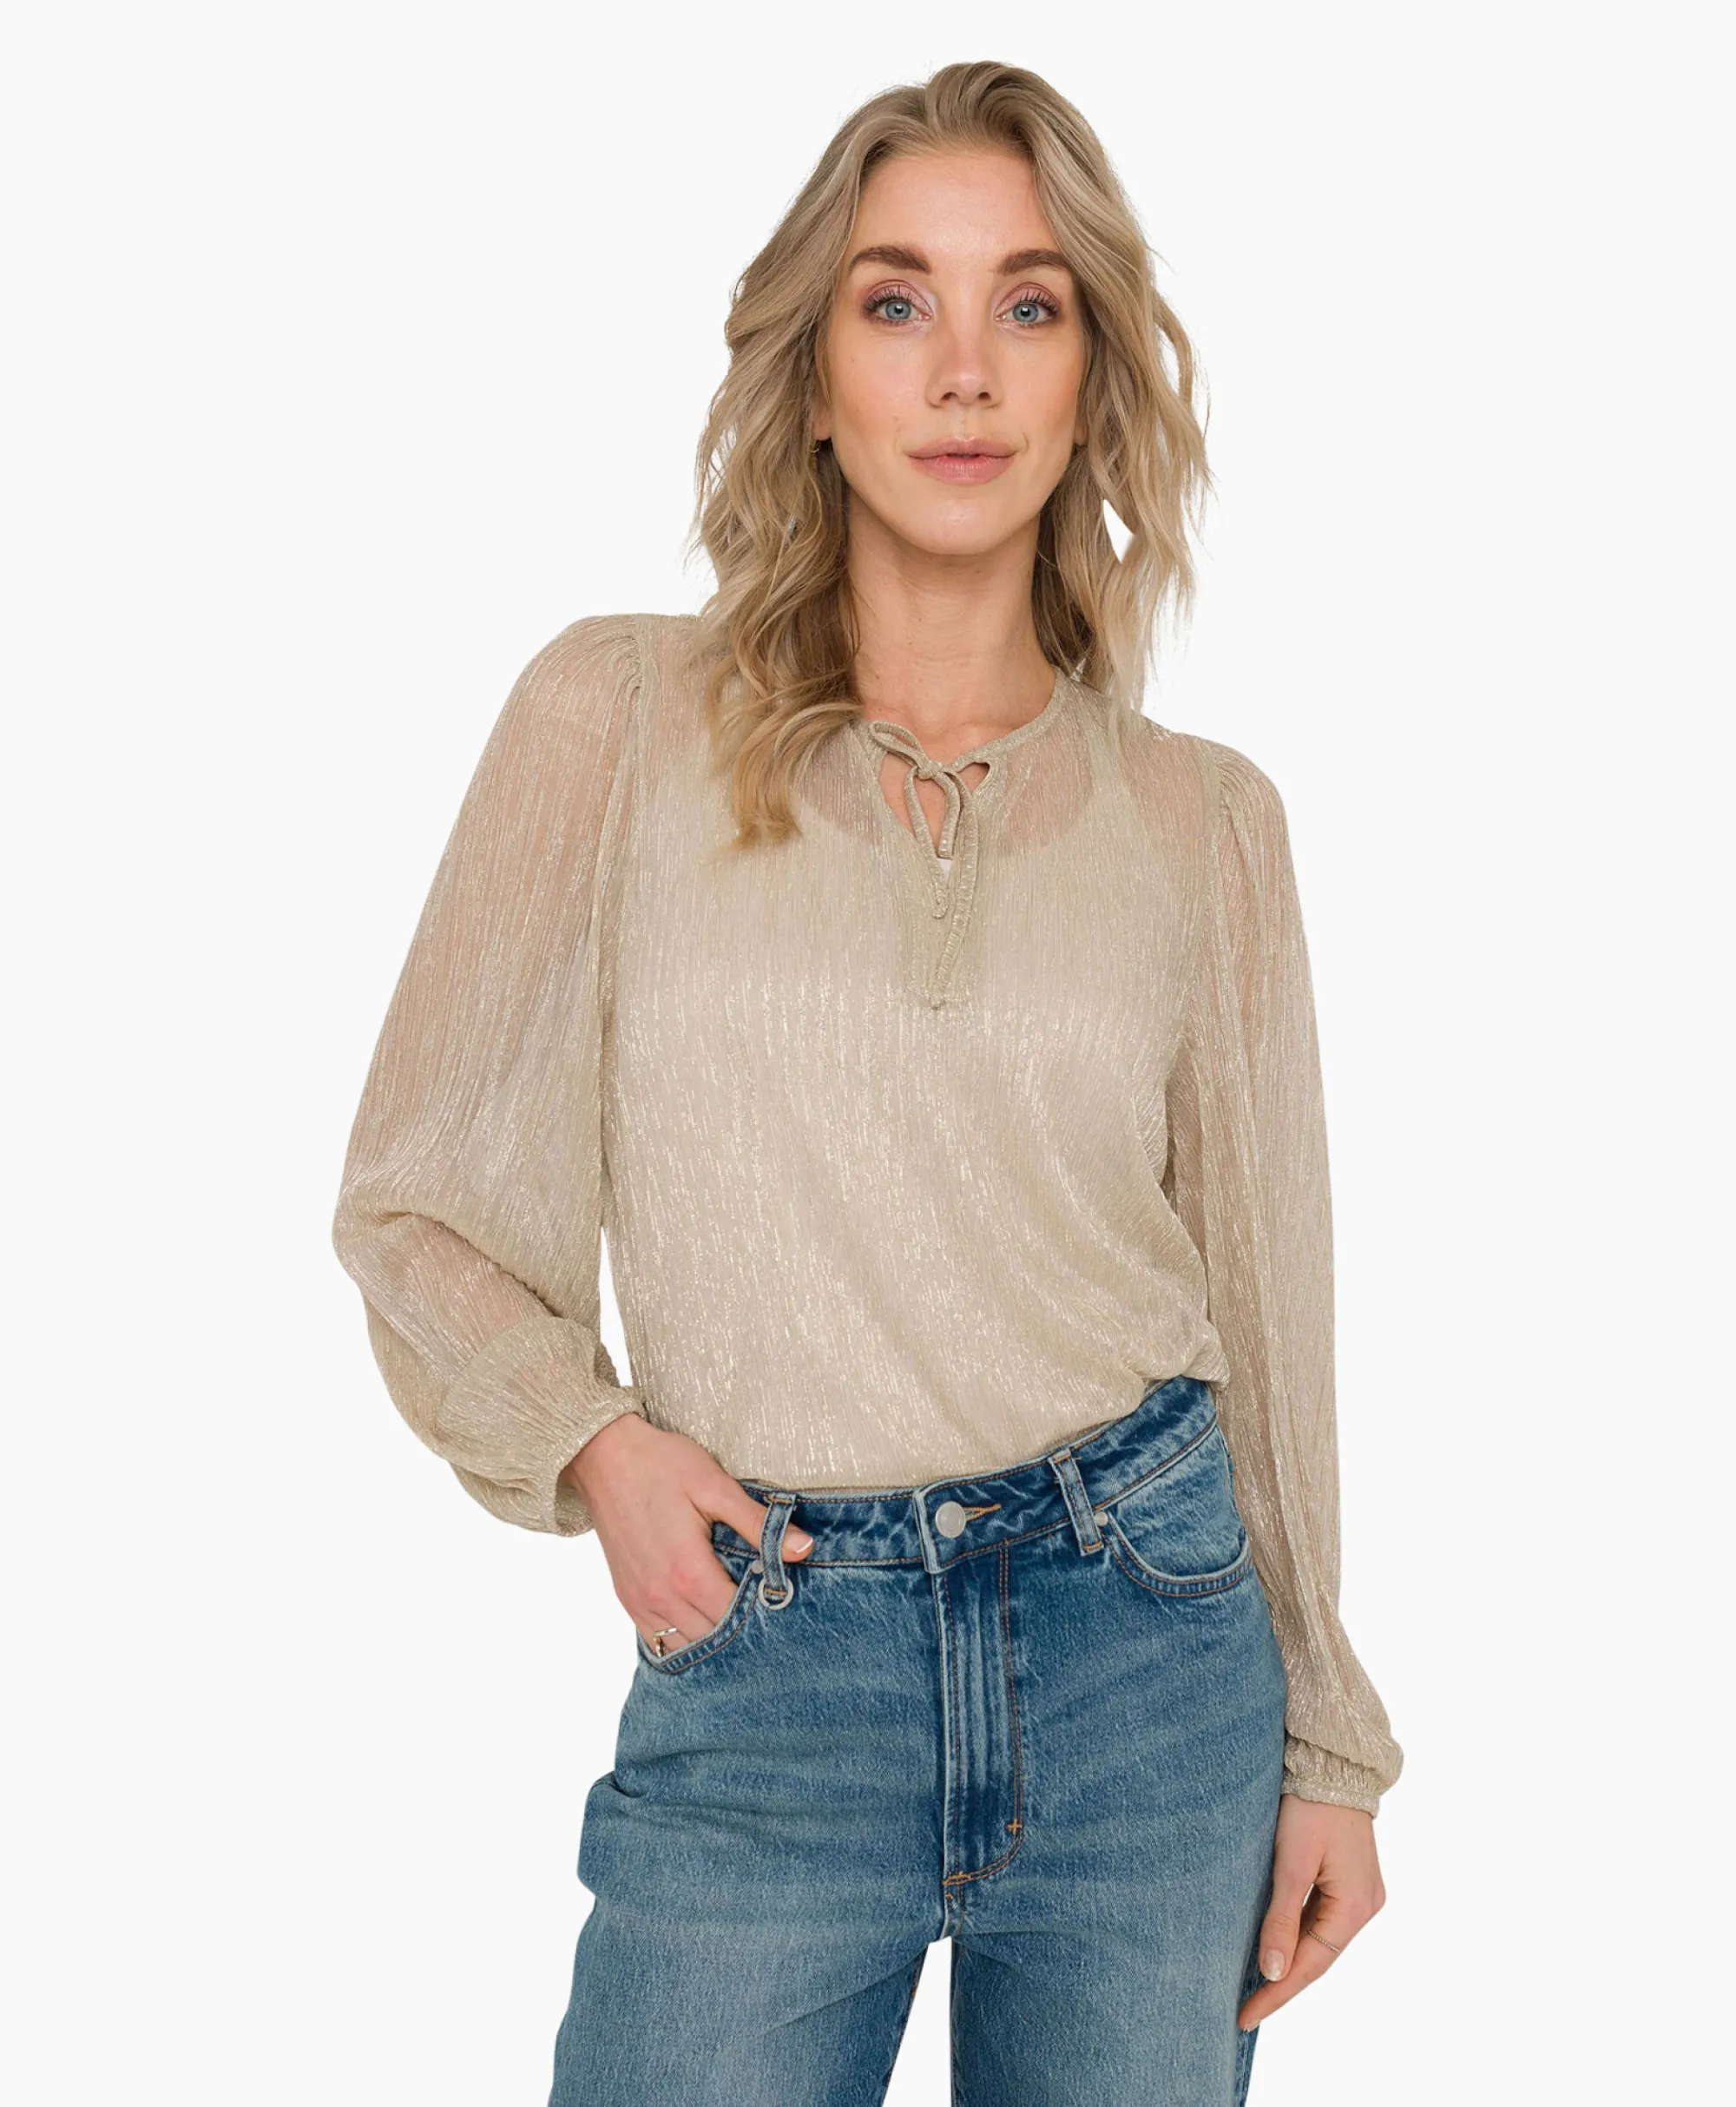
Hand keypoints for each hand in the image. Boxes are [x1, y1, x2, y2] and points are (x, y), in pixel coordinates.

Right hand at [562, 1413, 812, 1652]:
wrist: (602, 1455)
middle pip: (714, 1637)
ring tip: (738, 1617)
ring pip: (686, 1645)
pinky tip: (703, 1621)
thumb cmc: (661, 1464)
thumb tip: (803, 1549)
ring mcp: (640, 1601)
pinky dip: (683, 1638)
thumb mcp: (715, 1486)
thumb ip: (758, 1523)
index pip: (737, 1616)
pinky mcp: (627, 1598)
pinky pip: (658, 1640)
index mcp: (687, 1571)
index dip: (765, 1612)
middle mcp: (661, 1596)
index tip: (783, 1599)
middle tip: (767, 1610)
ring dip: (714, 1637)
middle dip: (743, 1629)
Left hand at [1237, 1794, 1386, 2030]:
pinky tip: (1274, 1945)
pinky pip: (1321, 1918)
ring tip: (1252, 1986)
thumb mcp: (1290, 1863)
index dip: (1277, 1992)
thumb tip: (1271, 1971)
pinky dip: (1297, 1934)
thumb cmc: (1310, 1806)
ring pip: (1319, 1939)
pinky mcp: (1349, 1878)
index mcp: (1355, 1906)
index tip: (1245, 2017)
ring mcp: (1360, 1892)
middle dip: (1281, 1981)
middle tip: (1244, 2009)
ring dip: (1289, 1959)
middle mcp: (1364, 1905)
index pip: (1311, 1965)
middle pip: (1318, 1956)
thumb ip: (1281, 1918)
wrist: (1332, 1761)